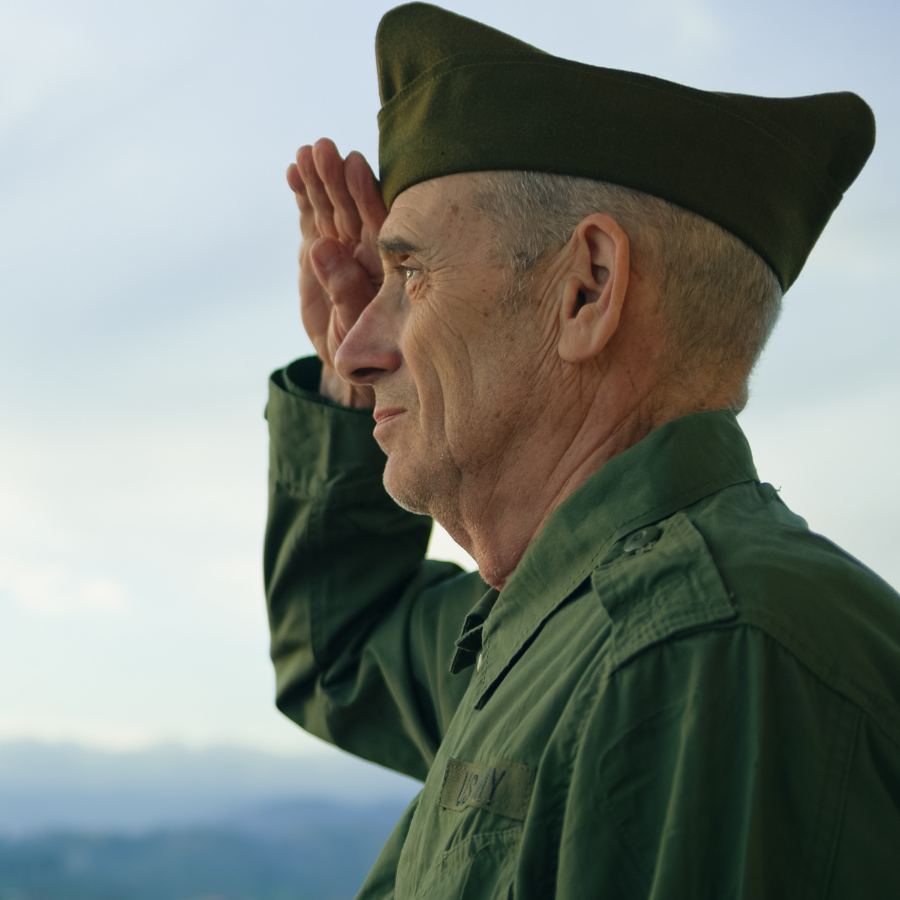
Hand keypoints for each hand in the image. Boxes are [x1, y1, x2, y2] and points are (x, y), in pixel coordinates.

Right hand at [286, 139, 385, 406]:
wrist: (349, 358)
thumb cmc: (362, 351)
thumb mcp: (352, 329)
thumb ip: (344, 290)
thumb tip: (323, 247)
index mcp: (384, 266)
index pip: (378, 225)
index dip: (367, 195)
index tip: (355, 166)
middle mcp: (366, 251)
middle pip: (353, 209)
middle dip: (339, 179)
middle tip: (324, 149)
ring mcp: (342, 247)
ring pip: (332, 208)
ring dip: (319, 180)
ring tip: (307, 152)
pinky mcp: (319, 248)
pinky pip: (311, 217)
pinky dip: (303, 196)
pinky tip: (294, 170)